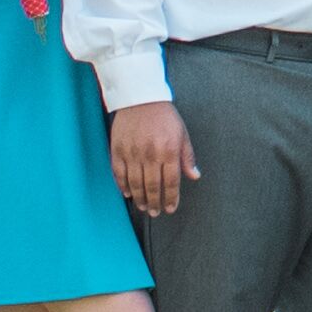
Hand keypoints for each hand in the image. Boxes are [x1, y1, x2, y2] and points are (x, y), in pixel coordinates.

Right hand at [110, 101, 197, 216]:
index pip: (171, 181)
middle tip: (155, 212)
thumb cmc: (164, 116)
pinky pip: (119, 173)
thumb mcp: (182, 133)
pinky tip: (128, 193)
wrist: (140, 98)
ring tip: (143, 207)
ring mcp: (132, 153)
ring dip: (139, 198)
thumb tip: (194, 176)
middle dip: (155, 203)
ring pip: (135, 183)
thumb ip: (187, 157)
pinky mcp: (118, 150)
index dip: (171, 198)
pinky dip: (123, 186)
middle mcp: (150, 154)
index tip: (170, 208)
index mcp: (168, 150)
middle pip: (152, 186)